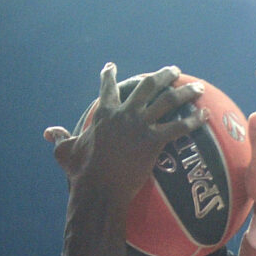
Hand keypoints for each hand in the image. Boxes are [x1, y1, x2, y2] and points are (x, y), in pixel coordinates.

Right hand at [44, 64, 204, 200]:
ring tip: (198, 88)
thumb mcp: (66, 152)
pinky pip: (180, 127)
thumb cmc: (82, 173)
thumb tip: (49, 132)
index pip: (107, 87)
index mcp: (104, 114)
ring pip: (168, 101)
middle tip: (173, 71)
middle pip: (147, 86)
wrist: (98, 188)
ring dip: (185, 92)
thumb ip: (60, 138)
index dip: (109, 75)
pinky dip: (195, 119)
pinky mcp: (154, 141)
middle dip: (163, 76)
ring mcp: (140, 126)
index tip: (112, 66)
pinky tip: (206, 115)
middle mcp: (124, 114)